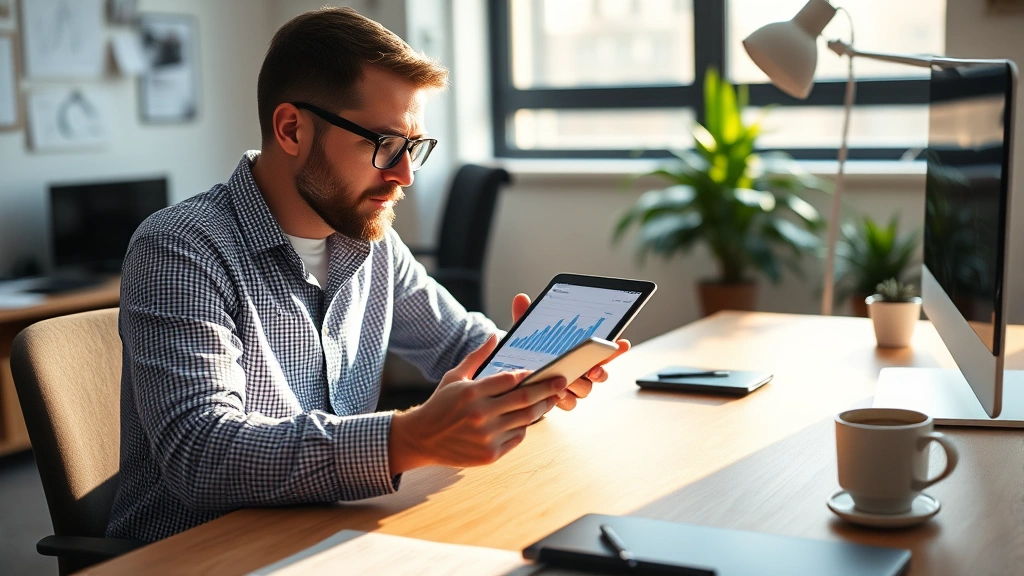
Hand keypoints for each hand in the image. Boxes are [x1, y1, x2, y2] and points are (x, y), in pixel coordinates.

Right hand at [388, 334, 568, 472]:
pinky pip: (518, 438)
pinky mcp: (490, 454)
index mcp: (471, 393)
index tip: (543, 370)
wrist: (422, 438)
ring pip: (525, 420)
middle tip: (562, 381)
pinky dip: (524, 427)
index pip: (509, 380)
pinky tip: (528, 419)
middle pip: (524, 400)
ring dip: (542, 409)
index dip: (528, 375)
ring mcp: (486, 436)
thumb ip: (476, 357)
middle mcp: (480, 414)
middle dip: (547, 389)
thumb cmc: (440, 404)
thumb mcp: (454, 377)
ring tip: (552, 399)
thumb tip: (494, 336)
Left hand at [511, 293, 630, 410]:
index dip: (615, 348)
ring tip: (569, 379)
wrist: (513, 377)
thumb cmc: (527, 353)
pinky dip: (564, 398)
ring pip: (585, 389)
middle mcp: (580, 371)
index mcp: (579, 353)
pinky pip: (569, 403)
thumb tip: (520, 298)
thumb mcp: (526, 333)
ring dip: (580, 385)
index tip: (622, 343)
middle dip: (600, 371)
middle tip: (594, 368)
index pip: (603, 350)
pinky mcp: (560, 401)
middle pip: (599, 374)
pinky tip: (557, 393)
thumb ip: (526, 316)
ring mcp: (572, 387)